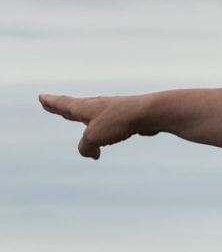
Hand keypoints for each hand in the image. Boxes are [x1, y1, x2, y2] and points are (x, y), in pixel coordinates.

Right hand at [38, 93, 155, 159]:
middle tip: (50, 103)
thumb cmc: (119, 121)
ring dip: (80, 116)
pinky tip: (106, 136)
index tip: (42, 97)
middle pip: (74, 106)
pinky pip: (107, 126)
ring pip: (90, 115)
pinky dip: (100, 131)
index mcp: (85, 107)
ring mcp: (111, 111)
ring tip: (73, 115)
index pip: (63, 104)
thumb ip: (85, 147)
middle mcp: (97, 107)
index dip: (52, 103)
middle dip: (61, 106)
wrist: (148, 113)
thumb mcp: (93, 137)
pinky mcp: (124, 119)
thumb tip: (93, 154)